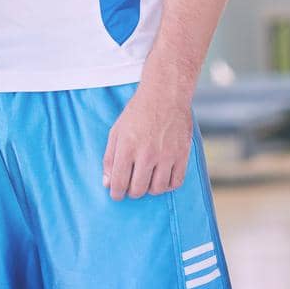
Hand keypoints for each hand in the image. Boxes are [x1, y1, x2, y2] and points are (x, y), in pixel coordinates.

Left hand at [103, 86, 192, 200]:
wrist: (165, 94)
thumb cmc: (138, 112)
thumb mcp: (116, 131)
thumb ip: (109, 158)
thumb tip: (107, 183)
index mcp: (127, 147)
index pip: (119, 183)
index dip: (116, 193)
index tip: (117, 194)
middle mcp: (147, 154)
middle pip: (138, 190)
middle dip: (132, 191)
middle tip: (132, 185)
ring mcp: (166, 155)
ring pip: (157, 189)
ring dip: (150, 189)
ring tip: (147, 179)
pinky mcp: (182, 154)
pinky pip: (175, 182)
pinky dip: (168, 185)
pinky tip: (162, 177)